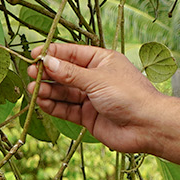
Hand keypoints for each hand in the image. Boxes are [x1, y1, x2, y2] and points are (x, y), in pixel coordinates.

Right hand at [31, 42, 162, 153]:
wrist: (147, 126)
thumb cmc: (129, 95)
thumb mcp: (97, 79)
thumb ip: (70, 74)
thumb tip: (48, 62)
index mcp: (101, 61)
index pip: (72, 53)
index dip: (53, 53)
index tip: (34, 54)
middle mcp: (95, 78)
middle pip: (65, 73)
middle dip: (48, 74)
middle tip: (31, 74)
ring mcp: (92, 98)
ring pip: (64, 93)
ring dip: (48, 91)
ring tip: (33, 89)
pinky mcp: (89, 117)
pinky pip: (67, 109)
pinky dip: (54, 106)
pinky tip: (41, 102)